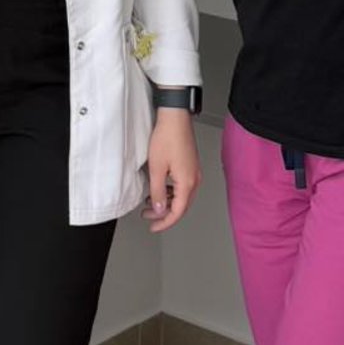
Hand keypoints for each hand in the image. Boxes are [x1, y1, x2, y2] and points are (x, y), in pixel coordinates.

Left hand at [145, 109, 200, 232]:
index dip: (165, 222)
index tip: (154, 227)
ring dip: (166, 202)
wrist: (175, 117)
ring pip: (181, 196)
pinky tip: (159, 189)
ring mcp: (193, 172)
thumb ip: (157, 192)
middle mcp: (194, 179)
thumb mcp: (157, 168)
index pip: (177, 211)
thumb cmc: (167, 137)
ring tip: (150, 203)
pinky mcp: (190, 165)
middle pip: (181, 206)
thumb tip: (159, 209)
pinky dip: (170, 192)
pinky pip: (182, 186)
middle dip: (164, 214)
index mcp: (187, 182)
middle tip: (149, 218)